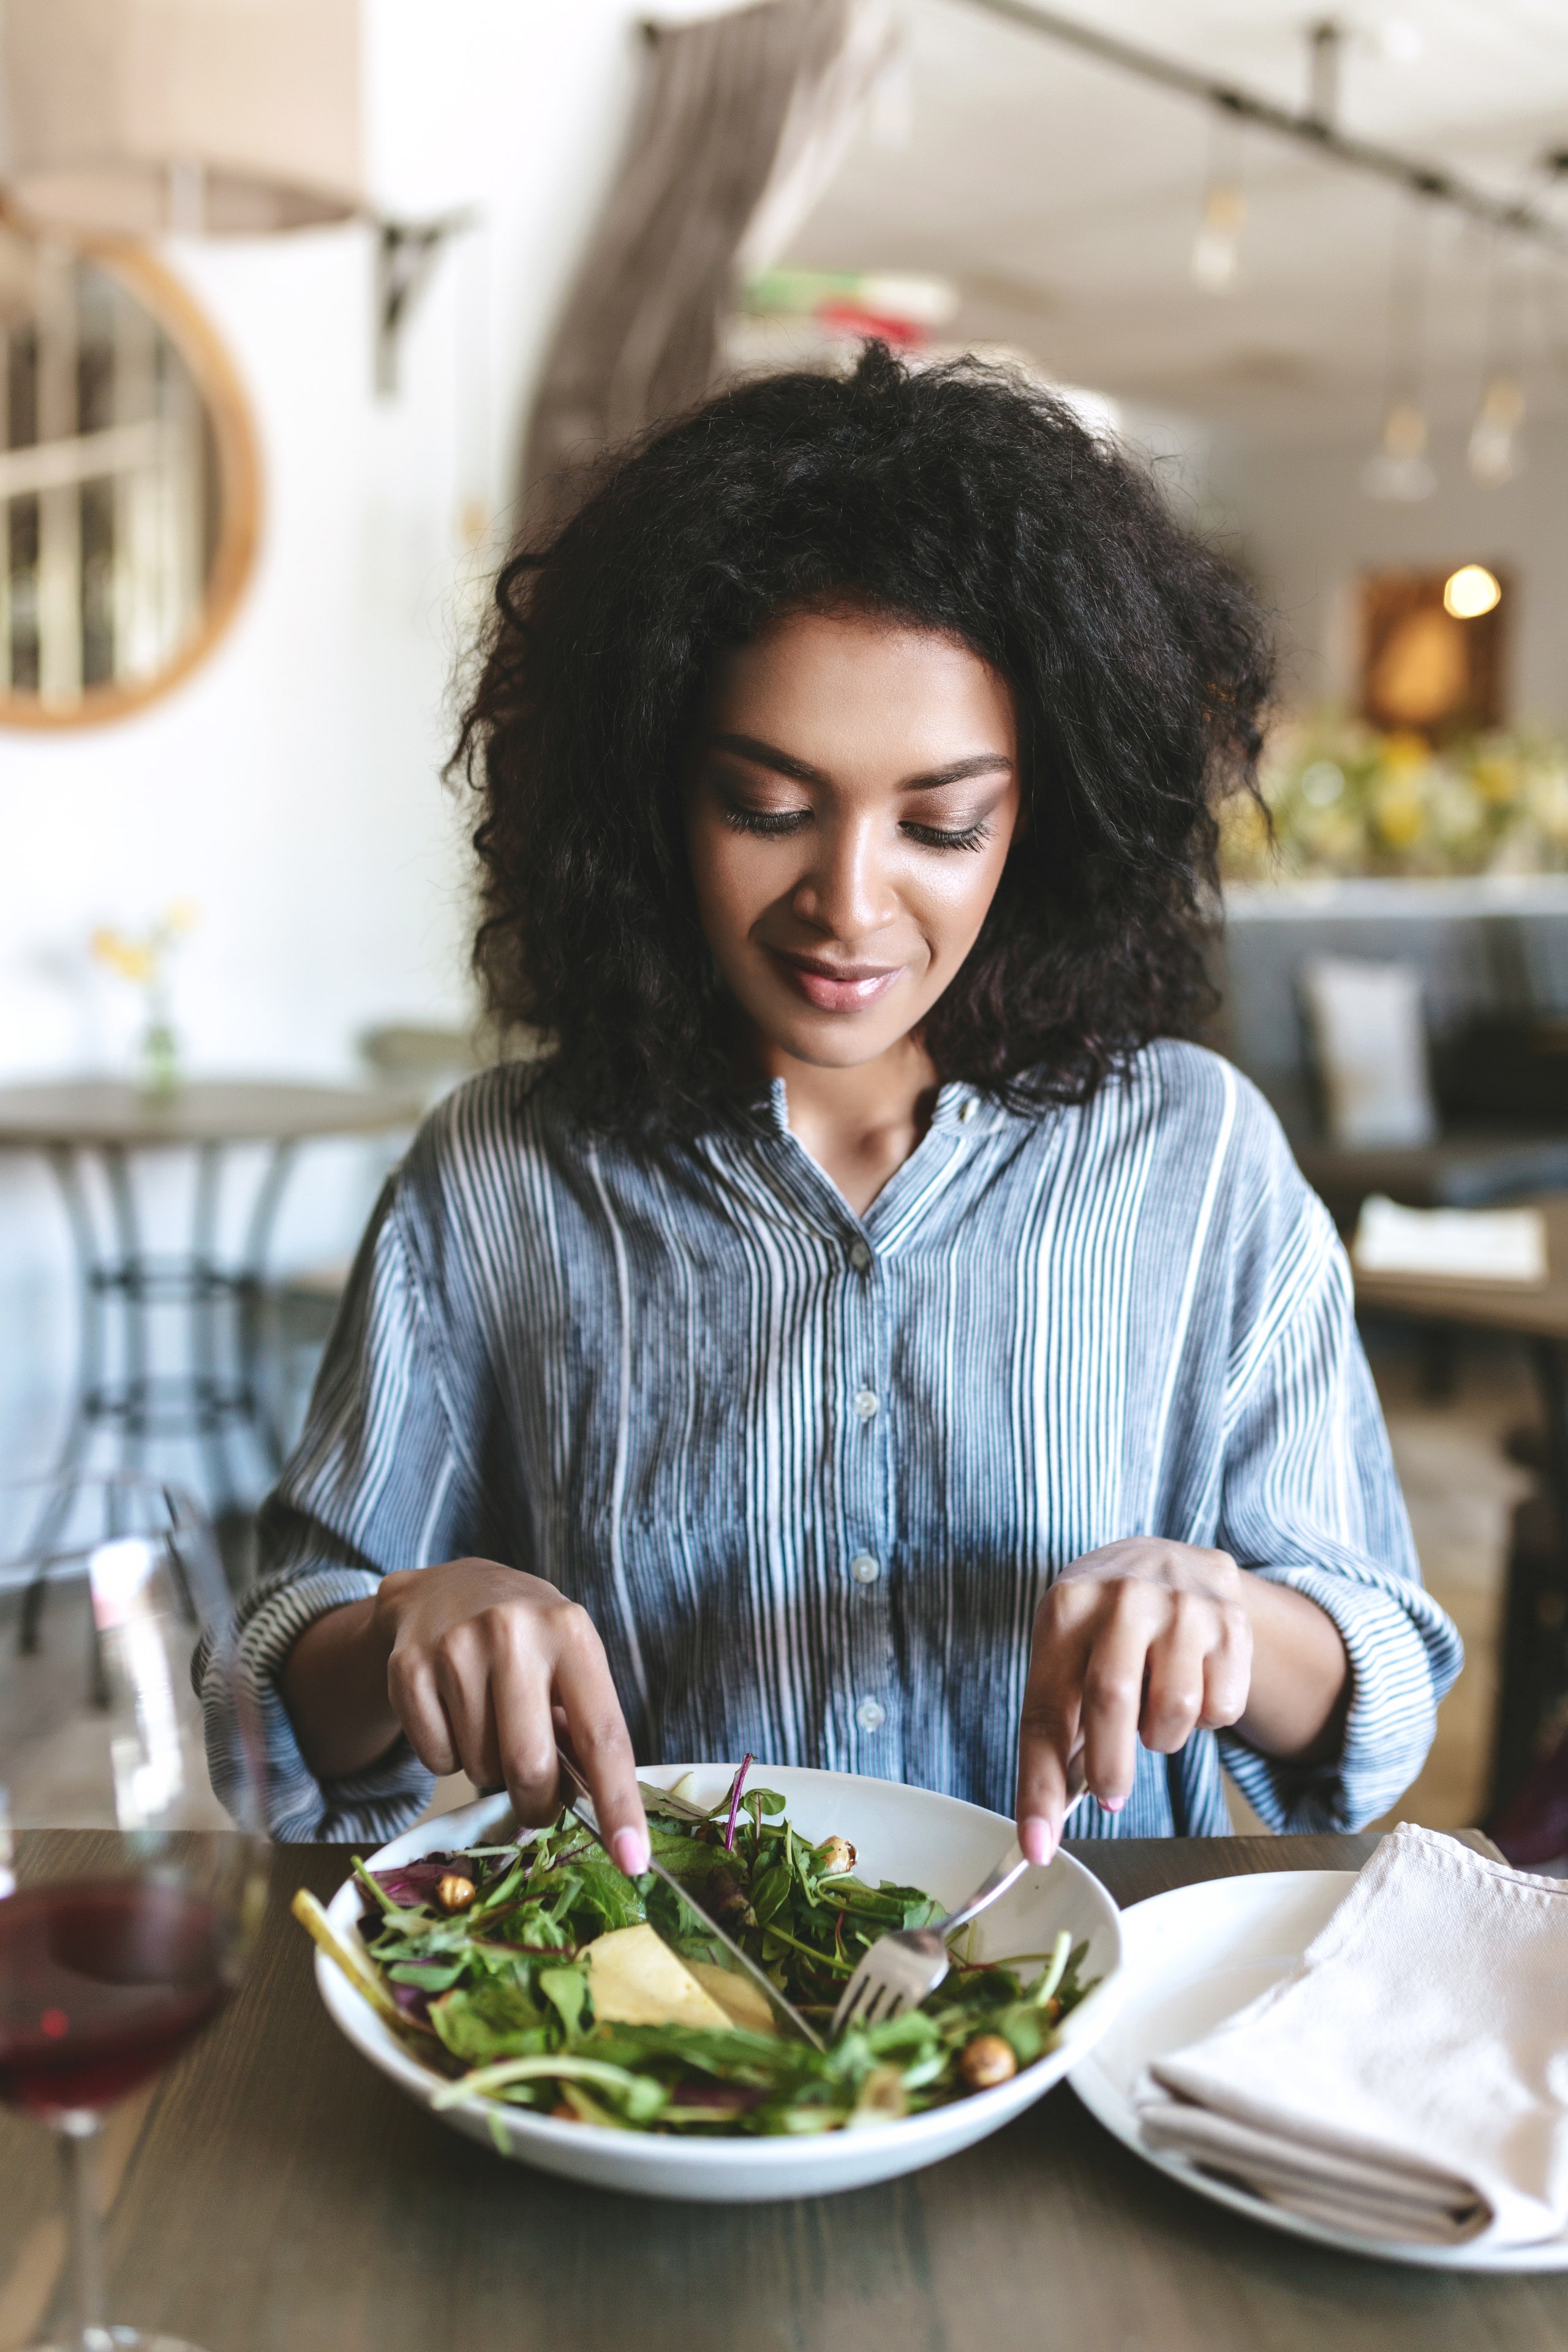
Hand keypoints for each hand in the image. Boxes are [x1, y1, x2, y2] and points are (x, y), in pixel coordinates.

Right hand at [282, 1559, 649, 1874]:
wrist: (446, 1589)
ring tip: (491, 1724)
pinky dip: (448, 1757)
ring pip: (479, 1768)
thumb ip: (583, 1727)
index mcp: (570, 1632)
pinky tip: (453, 1713)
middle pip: (529, 1766)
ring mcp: (454, 1648)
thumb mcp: (570, 1661)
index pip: (602, 1735)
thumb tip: (596, 1809)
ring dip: (489, 1770)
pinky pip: (435, 1760)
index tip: (632, 1860)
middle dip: (537, 1803)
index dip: (618, 1804)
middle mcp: (513, 1632)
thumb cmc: (526, 1639)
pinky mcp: (408, 1669)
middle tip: (538, 1801)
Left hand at [1015, 1540, 1252, 1866]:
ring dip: (1161, 1737)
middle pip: (1112, 1706)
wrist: (1168, 1559)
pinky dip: (1205, 1720)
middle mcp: (1123, 1599)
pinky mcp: (1231, 1623)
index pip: (1046, 1712)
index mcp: (1066, 1609)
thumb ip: (1058, 1730)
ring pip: (1174, 1714)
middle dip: (1109, 1769)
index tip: (1038, 1848)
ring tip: (1152, 1712)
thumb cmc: (1103, 1627)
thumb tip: (1045, 1826)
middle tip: (1110, 1795)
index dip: (1040, 1787)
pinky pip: (1221, 1708)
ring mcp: (1182, 1606)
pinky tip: (1191, 1684)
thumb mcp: (1066, 1654)